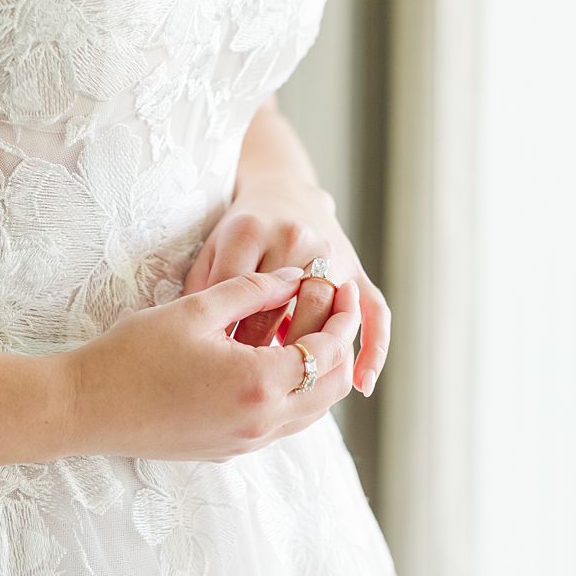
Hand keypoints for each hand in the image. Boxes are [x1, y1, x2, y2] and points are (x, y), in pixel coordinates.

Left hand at [180, 179, 390, 397]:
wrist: (284, 191)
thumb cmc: (240, 233)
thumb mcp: (211, 250)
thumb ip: (201, 290)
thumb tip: (200, 341)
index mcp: (250, 231)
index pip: (238, 292)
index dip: (226, 333)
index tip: (217, 365)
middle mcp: (294, 238)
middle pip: (284, 305)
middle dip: (264, 348)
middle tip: (250, 379)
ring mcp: (332, 253)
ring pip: (327, 312)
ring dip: (308, 352)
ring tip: (291, 384)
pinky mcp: (357, 268)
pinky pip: (375, 312)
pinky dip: (372, 349)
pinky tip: (361, 383)